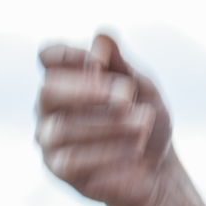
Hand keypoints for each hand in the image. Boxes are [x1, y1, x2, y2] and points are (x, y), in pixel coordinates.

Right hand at [35, 31, 175, 205]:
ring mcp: (50, 139)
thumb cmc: (145, 119)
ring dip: (110, 124)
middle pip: (48, 91)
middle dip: (87, 91)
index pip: (48, 57)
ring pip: (66, 128)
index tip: (100, 62)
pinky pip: (74, 159)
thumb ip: (121, 63)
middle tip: (126, 95)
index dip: (69, 56)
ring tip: (145, 123)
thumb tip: (101, 35)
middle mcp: (49, 107)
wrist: (158, 168)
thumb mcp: (142, 87)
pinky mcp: (60, 170)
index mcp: (66, 78)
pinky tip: (137, 148)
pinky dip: (109, 151)